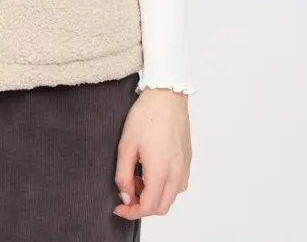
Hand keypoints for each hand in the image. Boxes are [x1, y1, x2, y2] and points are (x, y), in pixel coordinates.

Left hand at [112, 87, 191, 220]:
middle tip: (126, 192)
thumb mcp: (126, 145)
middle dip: (141, 206)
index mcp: (161, 171)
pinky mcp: (187, 161)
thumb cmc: (146, 115)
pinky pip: (177, 185)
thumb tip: (125, 196)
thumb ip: (123, 175)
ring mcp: (185, 168)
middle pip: (161, 207)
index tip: (119, 207)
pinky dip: (163, 187)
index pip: (148, 207)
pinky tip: (150, 170)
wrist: (167, 95)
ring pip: (170, 197)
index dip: (131, 212)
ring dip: (153, 196)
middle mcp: (177, 173)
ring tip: (137, 176)